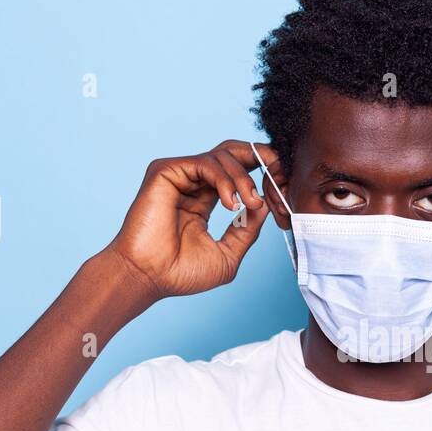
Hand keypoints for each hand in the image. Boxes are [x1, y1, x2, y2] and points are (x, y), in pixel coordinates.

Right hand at [106, 140, 279, 299]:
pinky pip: (206, 162)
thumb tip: (265, 206)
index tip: (281, 188)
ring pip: (223, 156)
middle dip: (260, 157)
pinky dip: (225, 179)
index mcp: (206, 199)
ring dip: (244, 178)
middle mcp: (192, 183)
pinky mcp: (166, 171)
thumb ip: (248, 230)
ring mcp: (179, 175)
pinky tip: (232, 203)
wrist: (149, 277)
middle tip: (278, 174)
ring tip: (250, 203)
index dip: (263, 173)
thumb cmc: (181, 273)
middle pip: (233, 153)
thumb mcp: (229, 253)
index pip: (238, 172)